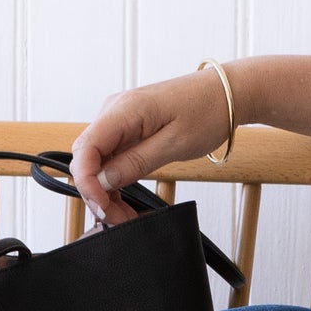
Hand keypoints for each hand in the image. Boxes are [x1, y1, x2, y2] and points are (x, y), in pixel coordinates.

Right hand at [71, 70, 234, 224]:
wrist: (226, 93)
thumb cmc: (208, 110)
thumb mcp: (175, 143)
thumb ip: (136, 162)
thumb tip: (103, 181)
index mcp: (124, 110)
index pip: (85, 149)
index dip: (87, 182)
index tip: (102, 206)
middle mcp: (115, 111)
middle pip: (88, 158)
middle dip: (97, 192)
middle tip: (117, 218)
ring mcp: (120, 119)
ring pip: (98, 161)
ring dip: (105, 190)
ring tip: (124, 214)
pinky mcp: (128, 128)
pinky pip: (111, 157)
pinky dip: (115, 180)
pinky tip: (124, 200)